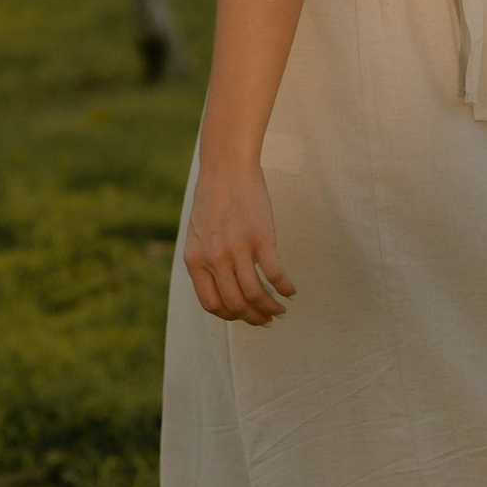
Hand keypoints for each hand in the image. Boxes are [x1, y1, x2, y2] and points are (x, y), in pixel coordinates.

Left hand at [183, 165, 292, 324]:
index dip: (230, 316)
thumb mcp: (198, 234)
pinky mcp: (261, 237)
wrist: (226, 167)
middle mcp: (215, 258)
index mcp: (196, 260)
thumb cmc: (213, 199)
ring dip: (270, 308)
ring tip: (280, 309)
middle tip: (266, 319)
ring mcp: (238, 249)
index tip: (244, 315)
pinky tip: (291, 291)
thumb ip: (205, 260)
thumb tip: (221, 286)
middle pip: (236, 304)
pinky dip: (285, 287)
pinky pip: (275, 273)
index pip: (212, 304)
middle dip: (253, 318)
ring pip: (256, 294)